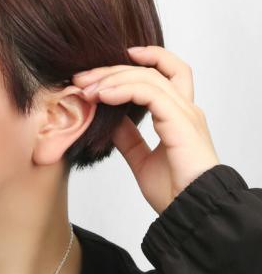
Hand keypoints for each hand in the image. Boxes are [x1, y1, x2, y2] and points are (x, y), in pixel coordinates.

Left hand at [71, 45, 220, 214]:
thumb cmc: (173, 191)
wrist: (190, 209)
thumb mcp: (141, 159)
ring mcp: (185, 113)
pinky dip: (123, 90)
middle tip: (82, 79)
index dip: (138, 63)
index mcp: (179, 116)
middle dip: (113, 70)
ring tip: (86, 90)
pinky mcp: (181, 122)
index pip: (164, 74)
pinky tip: (102, 96)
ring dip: (112, 79)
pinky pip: (150, 94)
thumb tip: (110, 121)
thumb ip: (128, 138)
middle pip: (151, 71)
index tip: (103, 70)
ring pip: (148, 77)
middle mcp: (184, 109)